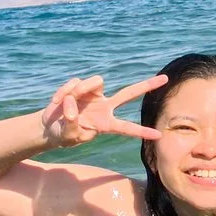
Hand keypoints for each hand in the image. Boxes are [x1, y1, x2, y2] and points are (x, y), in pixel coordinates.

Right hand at [36, 73, 165, 147]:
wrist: (49, 126)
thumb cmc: (62, 135)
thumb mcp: (68, 135)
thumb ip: (71, 123)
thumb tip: (72, 104)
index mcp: (105, 124)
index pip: (126, 127)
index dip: (141, 131)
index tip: (158, 135)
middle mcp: (104, 107)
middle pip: (128, 94)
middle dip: (146, 86)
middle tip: (165, 79)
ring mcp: (93, 95)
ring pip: (96, 81)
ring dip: (79, 89)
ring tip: (64, 102)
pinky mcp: (80, 87)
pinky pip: (75, 82)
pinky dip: (63, 91)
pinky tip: (55, 102)